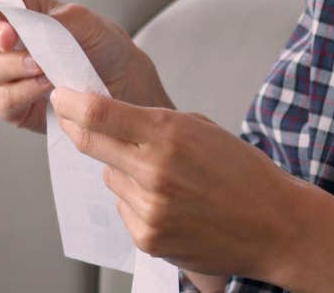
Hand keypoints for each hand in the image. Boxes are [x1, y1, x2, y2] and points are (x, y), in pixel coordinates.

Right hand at [0, 0, 159, 132]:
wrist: (123, 82)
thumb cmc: (101, 44)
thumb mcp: (85, 21)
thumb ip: (53, 18)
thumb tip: (26, 21)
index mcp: (19, 10)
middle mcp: (6, 42)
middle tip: (11, 36)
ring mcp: (6, 75)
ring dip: (14, 66)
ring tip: (43, 67)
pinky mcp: (12, 106)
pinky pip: (1, 100)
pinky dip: (22, 92)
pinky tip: (45, 86)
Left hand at [50, 87, 302, 279]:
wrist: (274, 224)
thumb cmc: (242, 172)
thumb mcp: (201, 128)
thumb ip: (153, 123)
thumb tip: (105, 116)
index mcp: (169, 134)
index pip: (99, 114)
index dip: (71, 102)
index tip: (60, 95)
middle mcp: (154, 171)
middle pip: (90, 143)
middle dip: (76, 126)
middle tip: (70, 115)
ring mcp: (149, 208)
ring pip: (109, 177)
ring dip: (122, 170)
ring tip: (164, 176)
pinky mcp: (148, 238)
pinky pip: (123, 207)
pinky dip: (136, 201)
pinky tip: (169, 202)